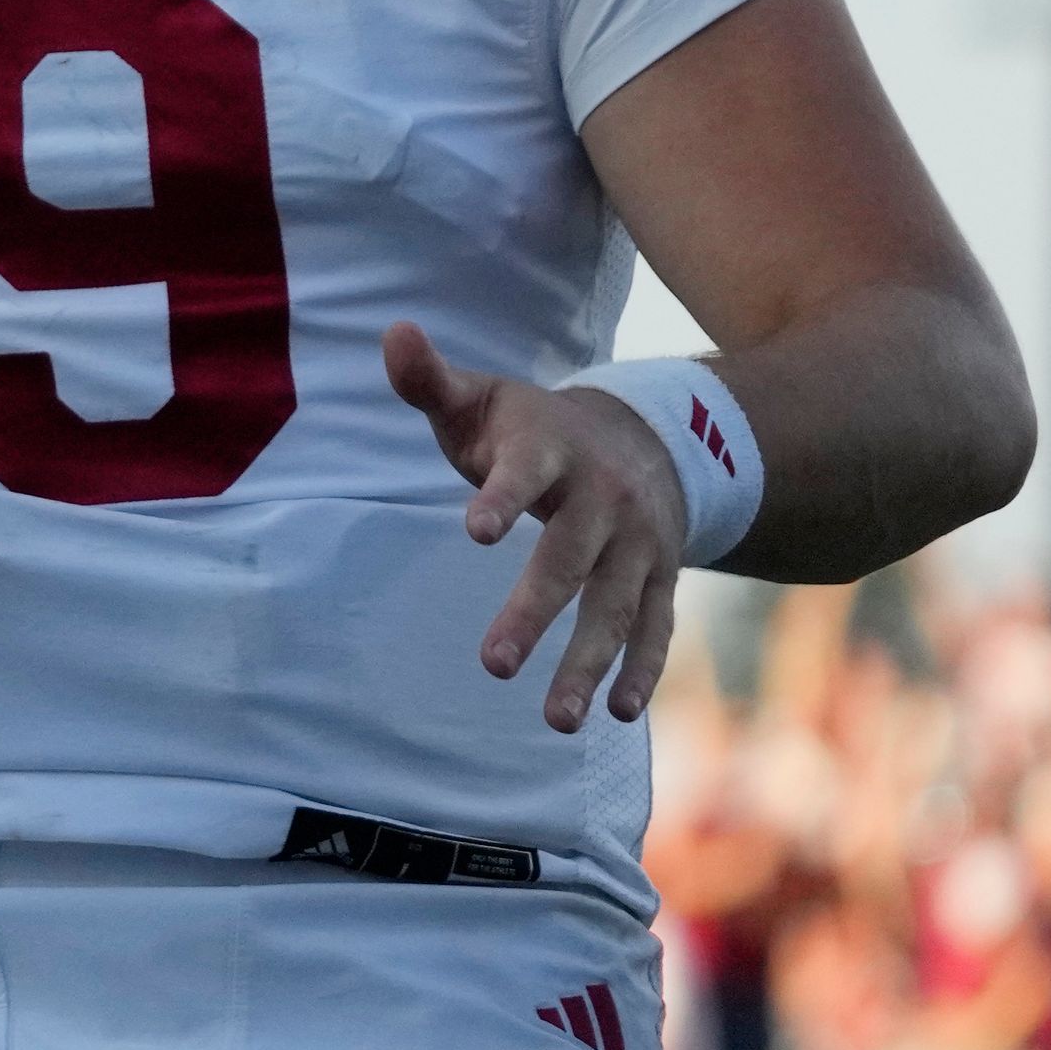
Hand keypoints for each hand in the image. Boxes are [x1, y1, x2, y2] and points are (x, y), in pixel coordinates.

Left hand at [386, 320, 689, 733]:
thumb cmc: (529, 429)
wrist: (641, 438)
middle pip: (569, 558)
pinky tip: (616, 713)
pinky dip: (641, 670)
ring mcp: (639, 544)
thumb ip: (429, 378)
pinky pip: (655, 629)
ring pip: (615, 607)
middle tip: (491, 664)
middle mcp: (603, 499)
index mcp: (552, 449)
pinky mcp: (659, 579)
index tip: (474, 529)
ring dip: (589, 663)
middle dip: (534, 611)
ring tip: (555, 719)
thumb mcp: (482, 399)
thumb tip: (390, 330)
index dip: (501, 496)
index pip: (525, 472)